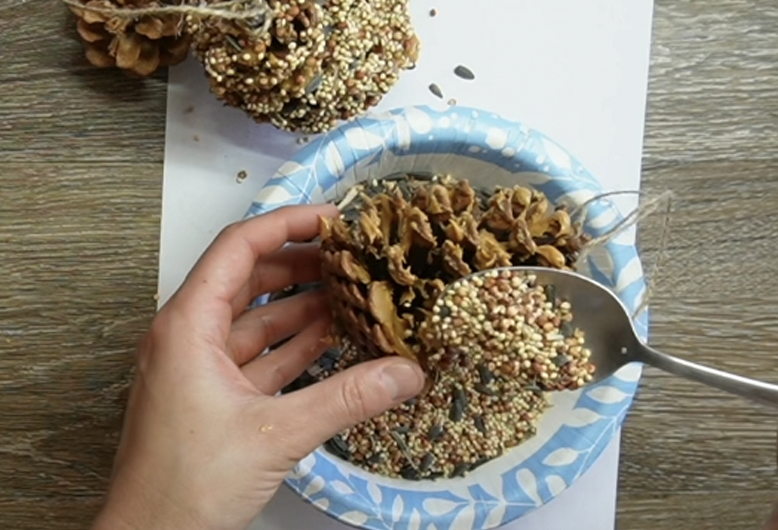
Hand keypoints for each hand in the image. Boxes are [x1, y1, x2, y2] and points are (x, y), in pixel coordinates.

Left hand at [92, 205, 424, 529]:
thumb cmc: (182, 488)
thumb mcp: (275, 434)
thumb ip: (346, 399)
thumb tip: (403, 372)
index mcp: (187, 326)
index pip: (238, 247)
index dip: (287, 224)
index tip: (330, 219)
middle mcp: (189, 337)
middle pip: (249, 277)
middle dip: (300, 263)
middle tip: (347, 255)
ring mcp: (202, 367)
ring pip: (257, 317)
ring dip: (301, 305)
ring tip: (348, 291)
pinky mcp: (216, 395)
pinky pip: (260, 354)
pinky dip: (294, 344)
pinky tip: (330, 337)